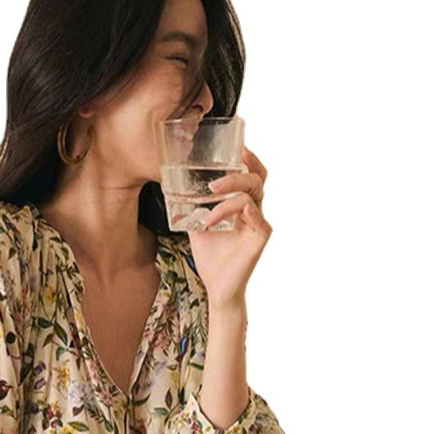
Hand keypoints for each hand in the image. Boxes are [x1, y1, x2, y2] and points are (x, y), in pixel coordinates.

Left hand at [187, 145, 271, 311]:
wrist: (217, 287)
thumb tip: (172, 189)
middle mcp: (255, 210)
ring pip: (253, 192)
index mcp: (243, 205)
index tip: (236, 146)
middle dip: (239, 169)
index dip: (248, 158)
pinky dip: (227, 211)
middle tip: (218, 173)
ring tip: (209, 197)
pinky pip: (250, 212)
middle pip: (258, 177)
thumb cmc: (211, 258)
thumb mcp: (197, 226)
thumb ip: (193, 207)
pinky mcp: (260, 234)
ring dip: (229, 190)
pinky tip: (210, 220)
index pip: (251, 174)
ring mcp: (260, 222)